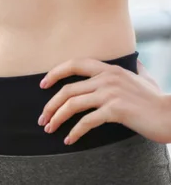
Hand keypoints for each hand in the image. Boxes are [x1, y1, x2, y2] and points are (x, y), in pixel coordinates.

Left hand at [38, 57, 170, 144]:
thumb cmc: (157, 100)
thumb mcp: (144, 78)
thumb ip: (135, 69)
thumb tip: (135, 60)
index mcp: (109, 69)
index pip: (74, 64)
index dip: (55, 73)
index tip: (42, 85)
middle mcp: (107, 78)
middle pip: (67, 90)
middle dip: (50, 105)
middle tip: (42, 118)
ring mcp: (111, 93)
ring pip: (72, 104)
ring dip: (57, 118)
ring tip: (49, 129)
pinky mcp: (116, 110)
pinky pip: (86, 121)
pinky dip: (74, 131)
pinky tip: (69, 139)